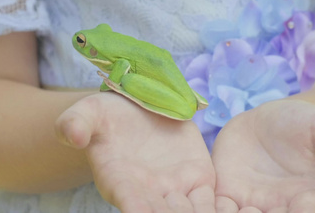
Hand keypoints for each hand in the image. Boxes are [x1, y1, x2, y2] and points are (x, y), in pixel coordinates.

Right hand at [55, 92, 215, 212]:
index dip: (143, 210)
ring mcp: (176, 189)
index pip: (133, 204)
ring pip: (194, 212)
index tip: (150, 210)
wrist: (136, 110)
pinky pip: (213, 199)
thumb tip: (70, 134)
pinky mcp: (199, 179)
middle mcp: (149, 194)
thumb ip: (76, 123)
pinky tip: (243, 211)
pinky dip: (223, 209)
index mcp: (120, 182)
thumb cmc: (106, 114)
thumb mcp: (89, 112)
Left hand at [212, 100, 314, 212]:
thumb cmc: (305, 124)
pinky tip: (186, 203)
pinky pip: (212, 207)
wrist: (273, 121)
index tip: (268, 211)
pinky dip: (201, 208)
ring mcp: (248, 204)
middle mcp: (276, 209)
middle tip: (236, 210)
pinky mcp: (224, 193)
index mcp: (306, 201)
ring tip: (203, 209)